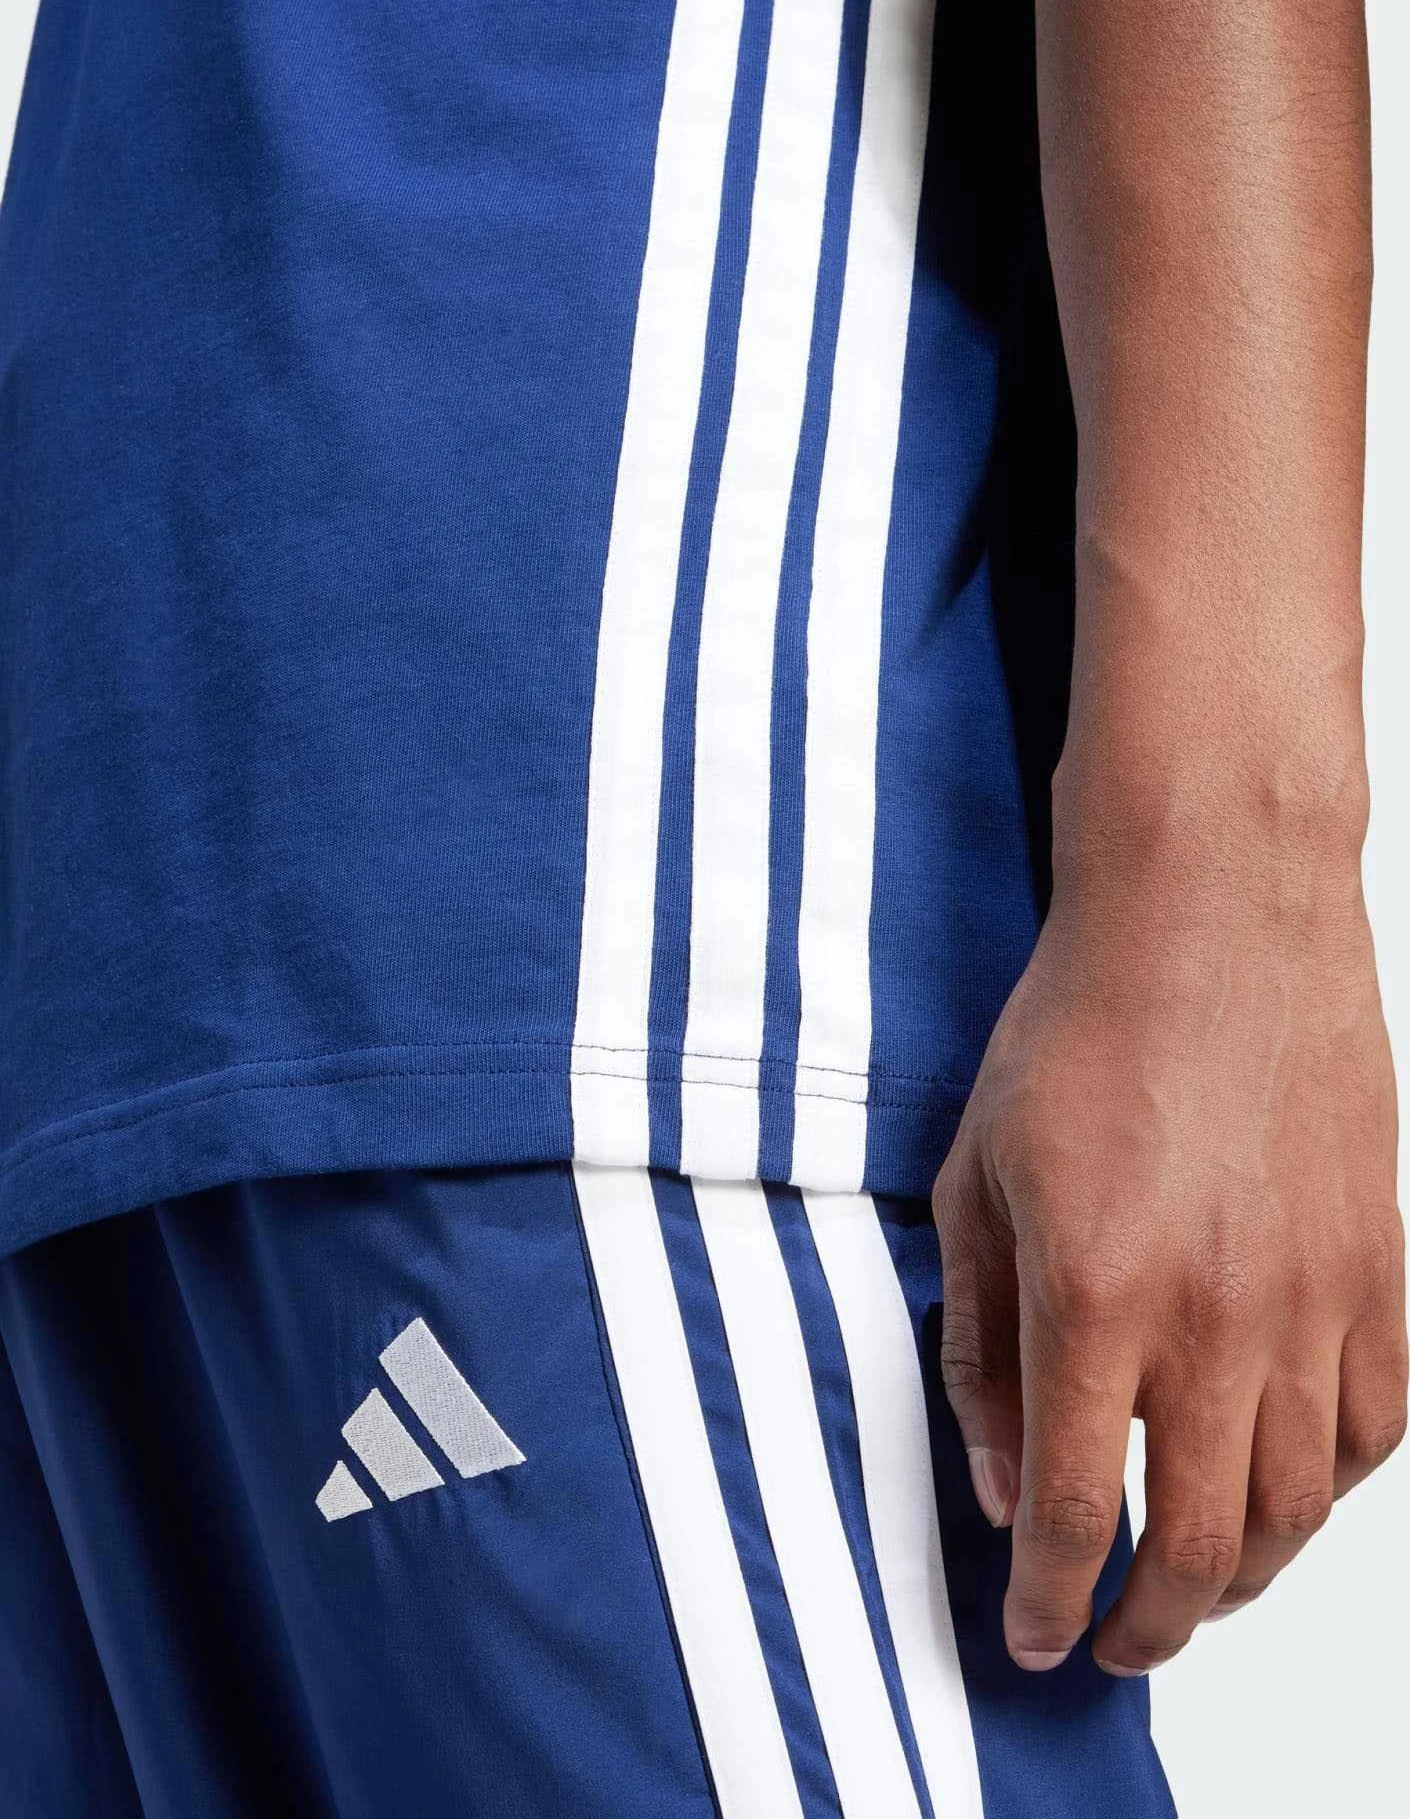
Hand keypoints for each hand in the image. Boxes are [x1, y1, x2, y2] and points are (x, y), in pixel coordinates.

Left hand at [934, 856, 1406, 1676]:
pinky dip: (1327, 1490)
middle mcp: (1218, 1317)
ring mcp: (1316, 1298)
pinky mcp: (1381, 1267)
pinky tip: (1279, 1486)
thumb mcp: (976, 1181)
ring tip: (1196, 1584)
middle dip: (1149, 1626)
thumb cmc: (1077, 1032)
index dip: (1050, 1600)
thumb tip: (997, 1483)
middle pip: (1202, 1546)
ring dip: (1243, 1578)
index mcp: (1097, 1293)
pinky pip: (1374, 1429)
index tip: (1034, 1639)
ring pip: (1300, 1510)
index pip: (1074, 1509)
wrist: (1213, 920)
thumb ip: (979, 1347)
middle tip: (1116, 1641)